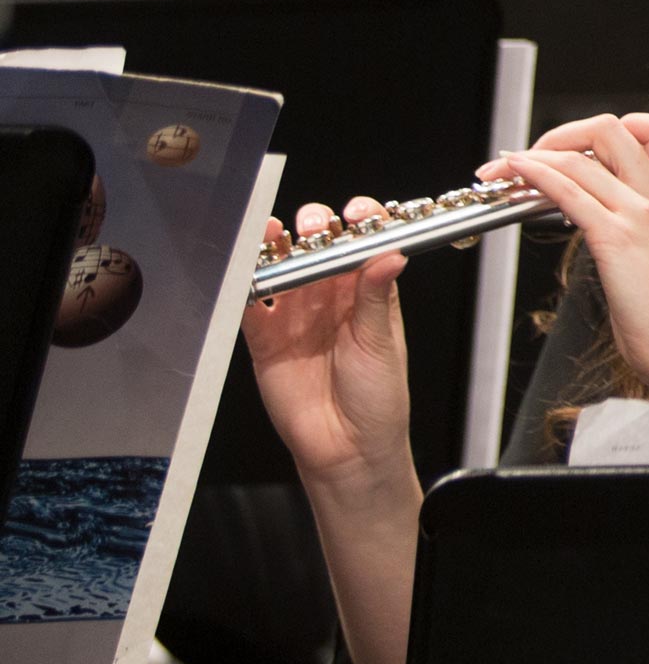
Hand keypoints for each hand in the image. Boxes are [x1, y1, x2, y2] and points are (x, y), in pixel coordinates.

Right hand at [242, 199, 411, 489]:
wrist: (348, 449)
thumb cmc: (378, 397)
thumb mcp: (381, 343)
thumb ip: (377, 296)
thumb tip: (390, 253)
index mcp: (365, 290)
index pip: (360, 240)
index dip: (357, 220)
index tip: (354, 214)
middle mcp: (329, 295)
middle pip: (316, 245)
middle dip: (313, 226)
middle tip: (314, 229)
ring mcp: (296, 313)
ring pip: (280, 265)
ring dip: (275, 245)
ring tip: (274, 236)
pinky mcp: (265, 337)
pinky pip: (250, 303)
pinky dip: (244, 282)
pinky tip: (246, 268)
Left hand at [483, 115, 648, 398]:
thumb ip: (635, 225)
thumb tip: (591, 210)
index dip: (607, 132)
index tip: (572, 150)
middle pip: (610, 128)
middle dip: (559, 134)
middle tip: (529, 155)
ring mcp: (640, 215)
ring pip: (579, 157)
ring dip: (531, 155)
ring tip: (504, 168)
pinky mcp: (618, 238)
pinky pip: (569, 190)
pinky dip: (535, 175)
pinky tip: (516, 176)